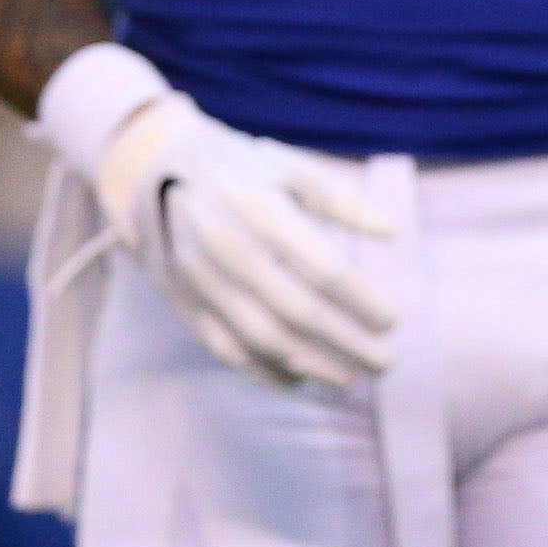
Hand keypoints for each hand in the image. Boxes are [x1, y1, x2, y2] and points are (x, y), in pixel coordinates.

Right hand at [95, 93, 394, 390]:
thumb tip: (390, 231)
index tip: (392, 320)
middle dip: (347, 342)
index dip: (362, 300)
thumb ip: (343, 200)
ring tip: (350, 379)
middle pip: (298, 311)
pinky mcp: (183, 302)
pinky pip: (226, 348)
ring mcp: (201, 281)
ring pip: (262, 338)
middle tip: (385, 362)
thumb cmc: (242, 169)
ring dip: (311, 365)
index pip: (324, 269)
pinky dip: (264, 370)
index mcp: (261, 209)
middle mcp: (228, 249)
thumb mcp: (291, 167)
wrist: (155, 173)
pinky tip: (300, 378)